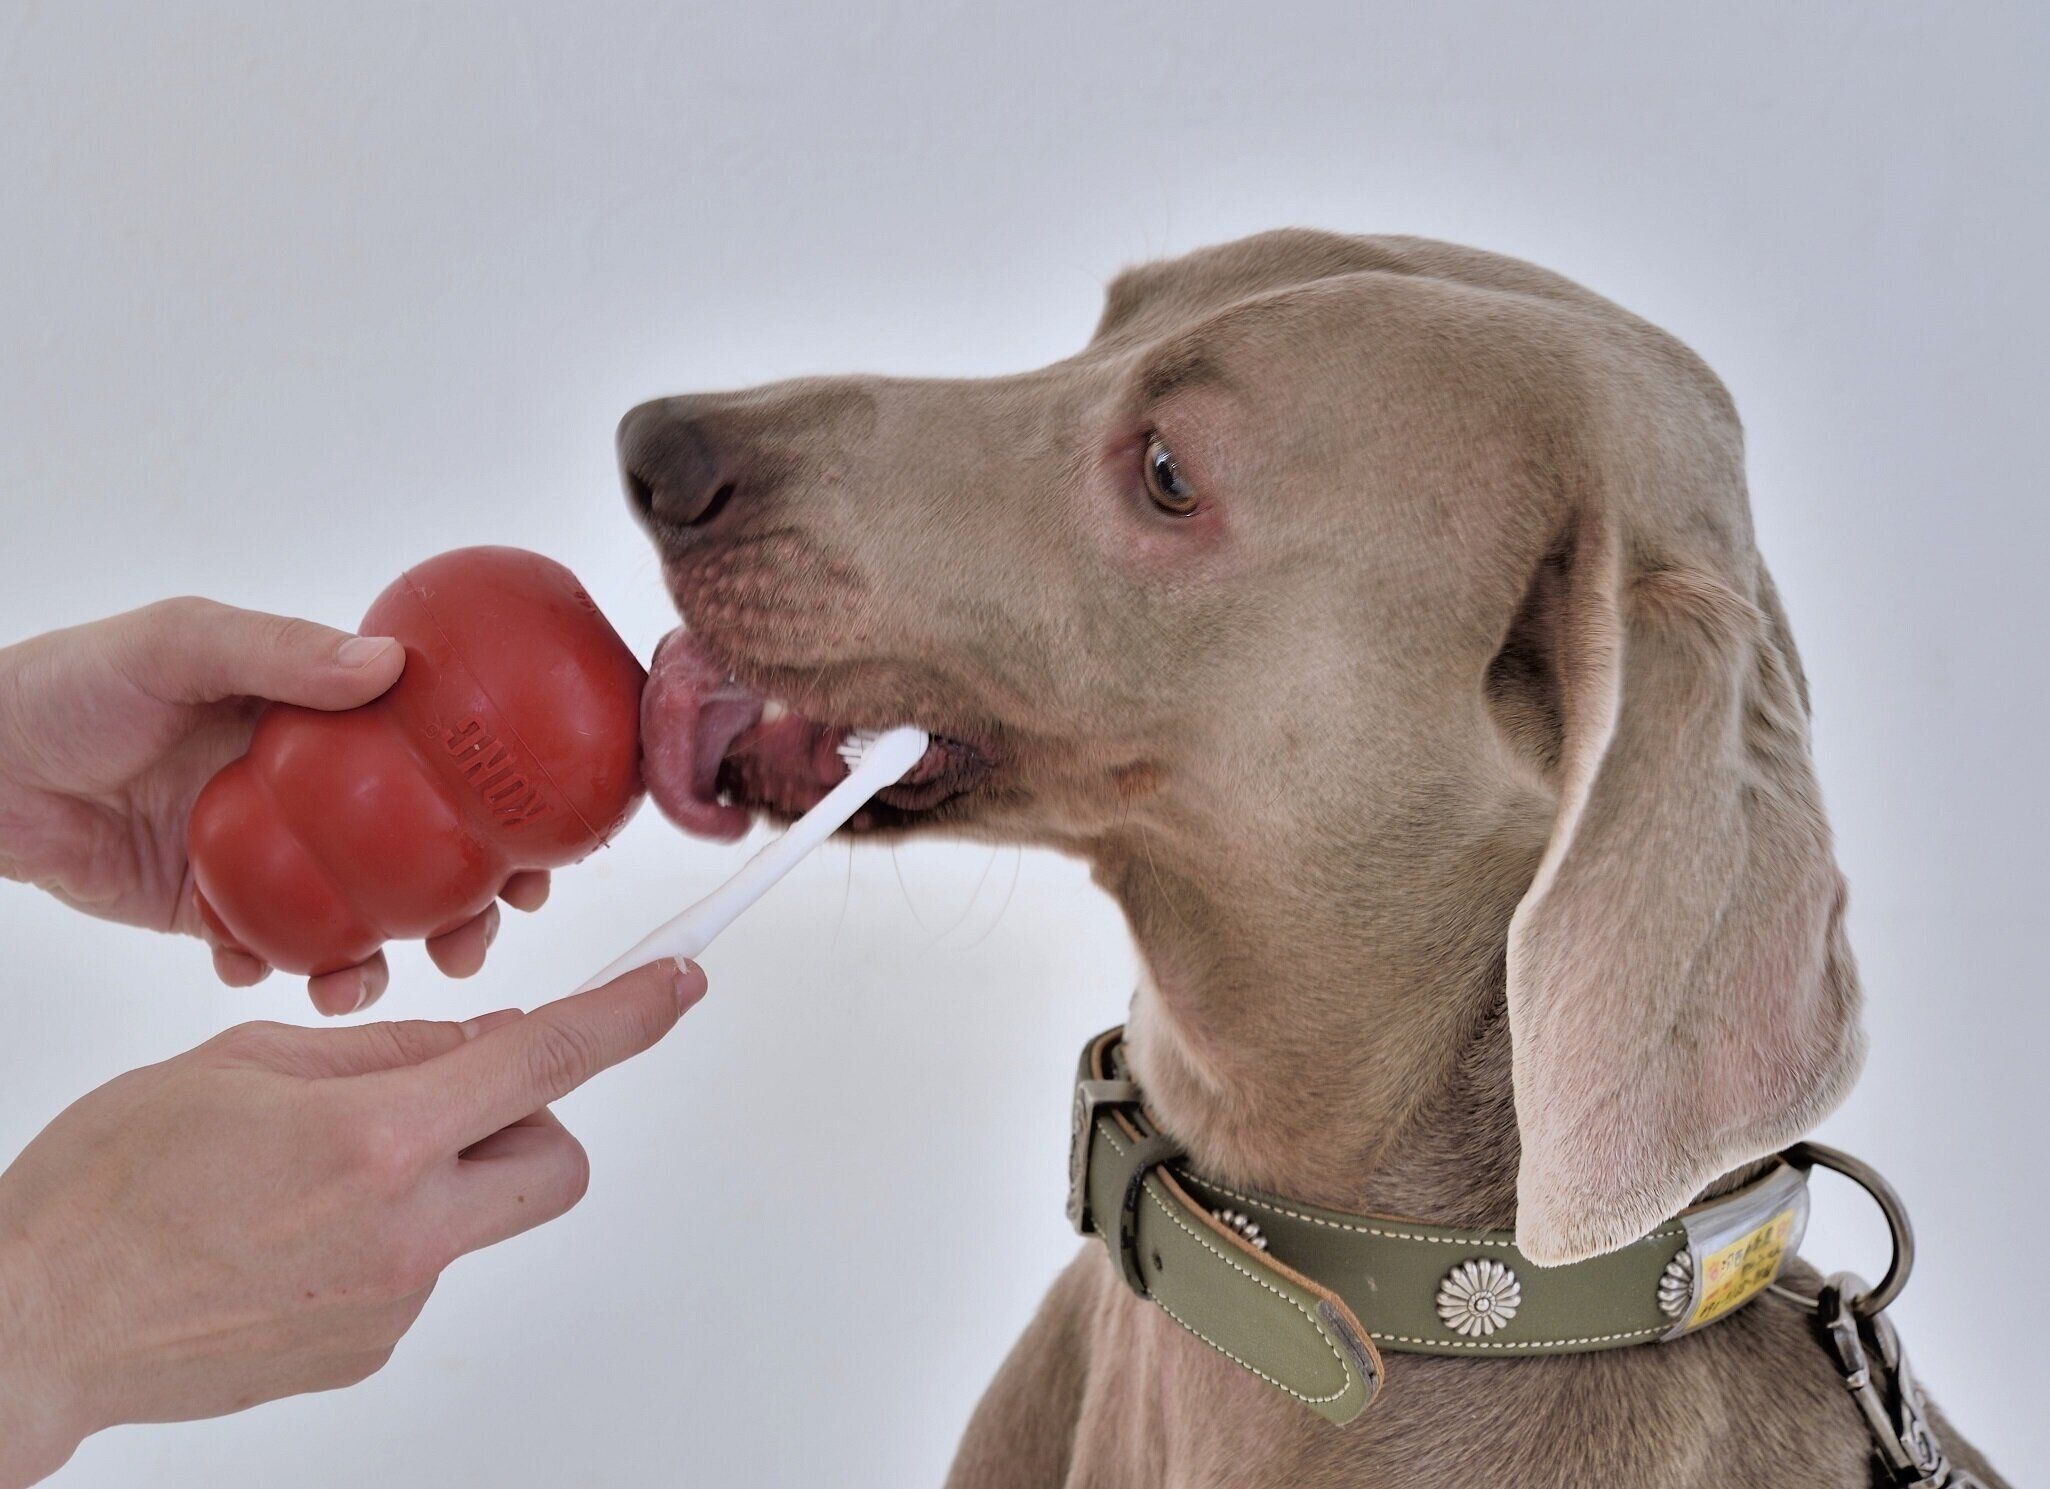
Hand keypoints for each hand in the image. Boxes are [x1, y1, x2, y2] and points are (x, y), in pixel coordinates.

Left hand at [0, 597, 552, 1013]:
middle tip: (480, 934)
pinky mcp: (214, 913)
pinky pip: (272, 957)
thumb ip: (277, 651)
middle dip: (466, 905)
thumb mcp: (177, 643)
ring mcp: (268, 860)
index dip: (498, 806)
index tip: (544, 846)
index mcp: (323, 726)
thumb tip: (386, 666)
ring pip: (360, 919)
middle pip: (419, 858)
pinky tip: (270, 974)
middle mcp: (311, 795)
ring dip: (385, 957)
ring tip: (369, 980)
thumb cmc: (68, 683)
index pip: (437, 765)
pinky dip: (283, 974)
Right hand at [0, 958, 702, 1486]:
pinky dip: (387, 1233)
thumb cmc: (112, 1186)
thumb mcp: (245, 1061)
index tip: (679, 987)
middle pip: (557, 1162)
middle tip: (441, 1100)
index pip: (547, 1065)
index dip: (629, 1018)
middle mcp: (408, 1231)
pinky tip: (291, 1231)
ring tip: (312, 1173)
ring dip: (440, 1177)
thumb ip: (386, 1051)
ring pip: (481, 1214)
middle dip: (528, 1121)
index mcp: (379, 1139)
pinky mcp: (370, 1349)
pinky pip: (422, 1267)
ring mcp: (395, 1303)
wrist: (36, 1323)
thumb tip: (484, 1040)